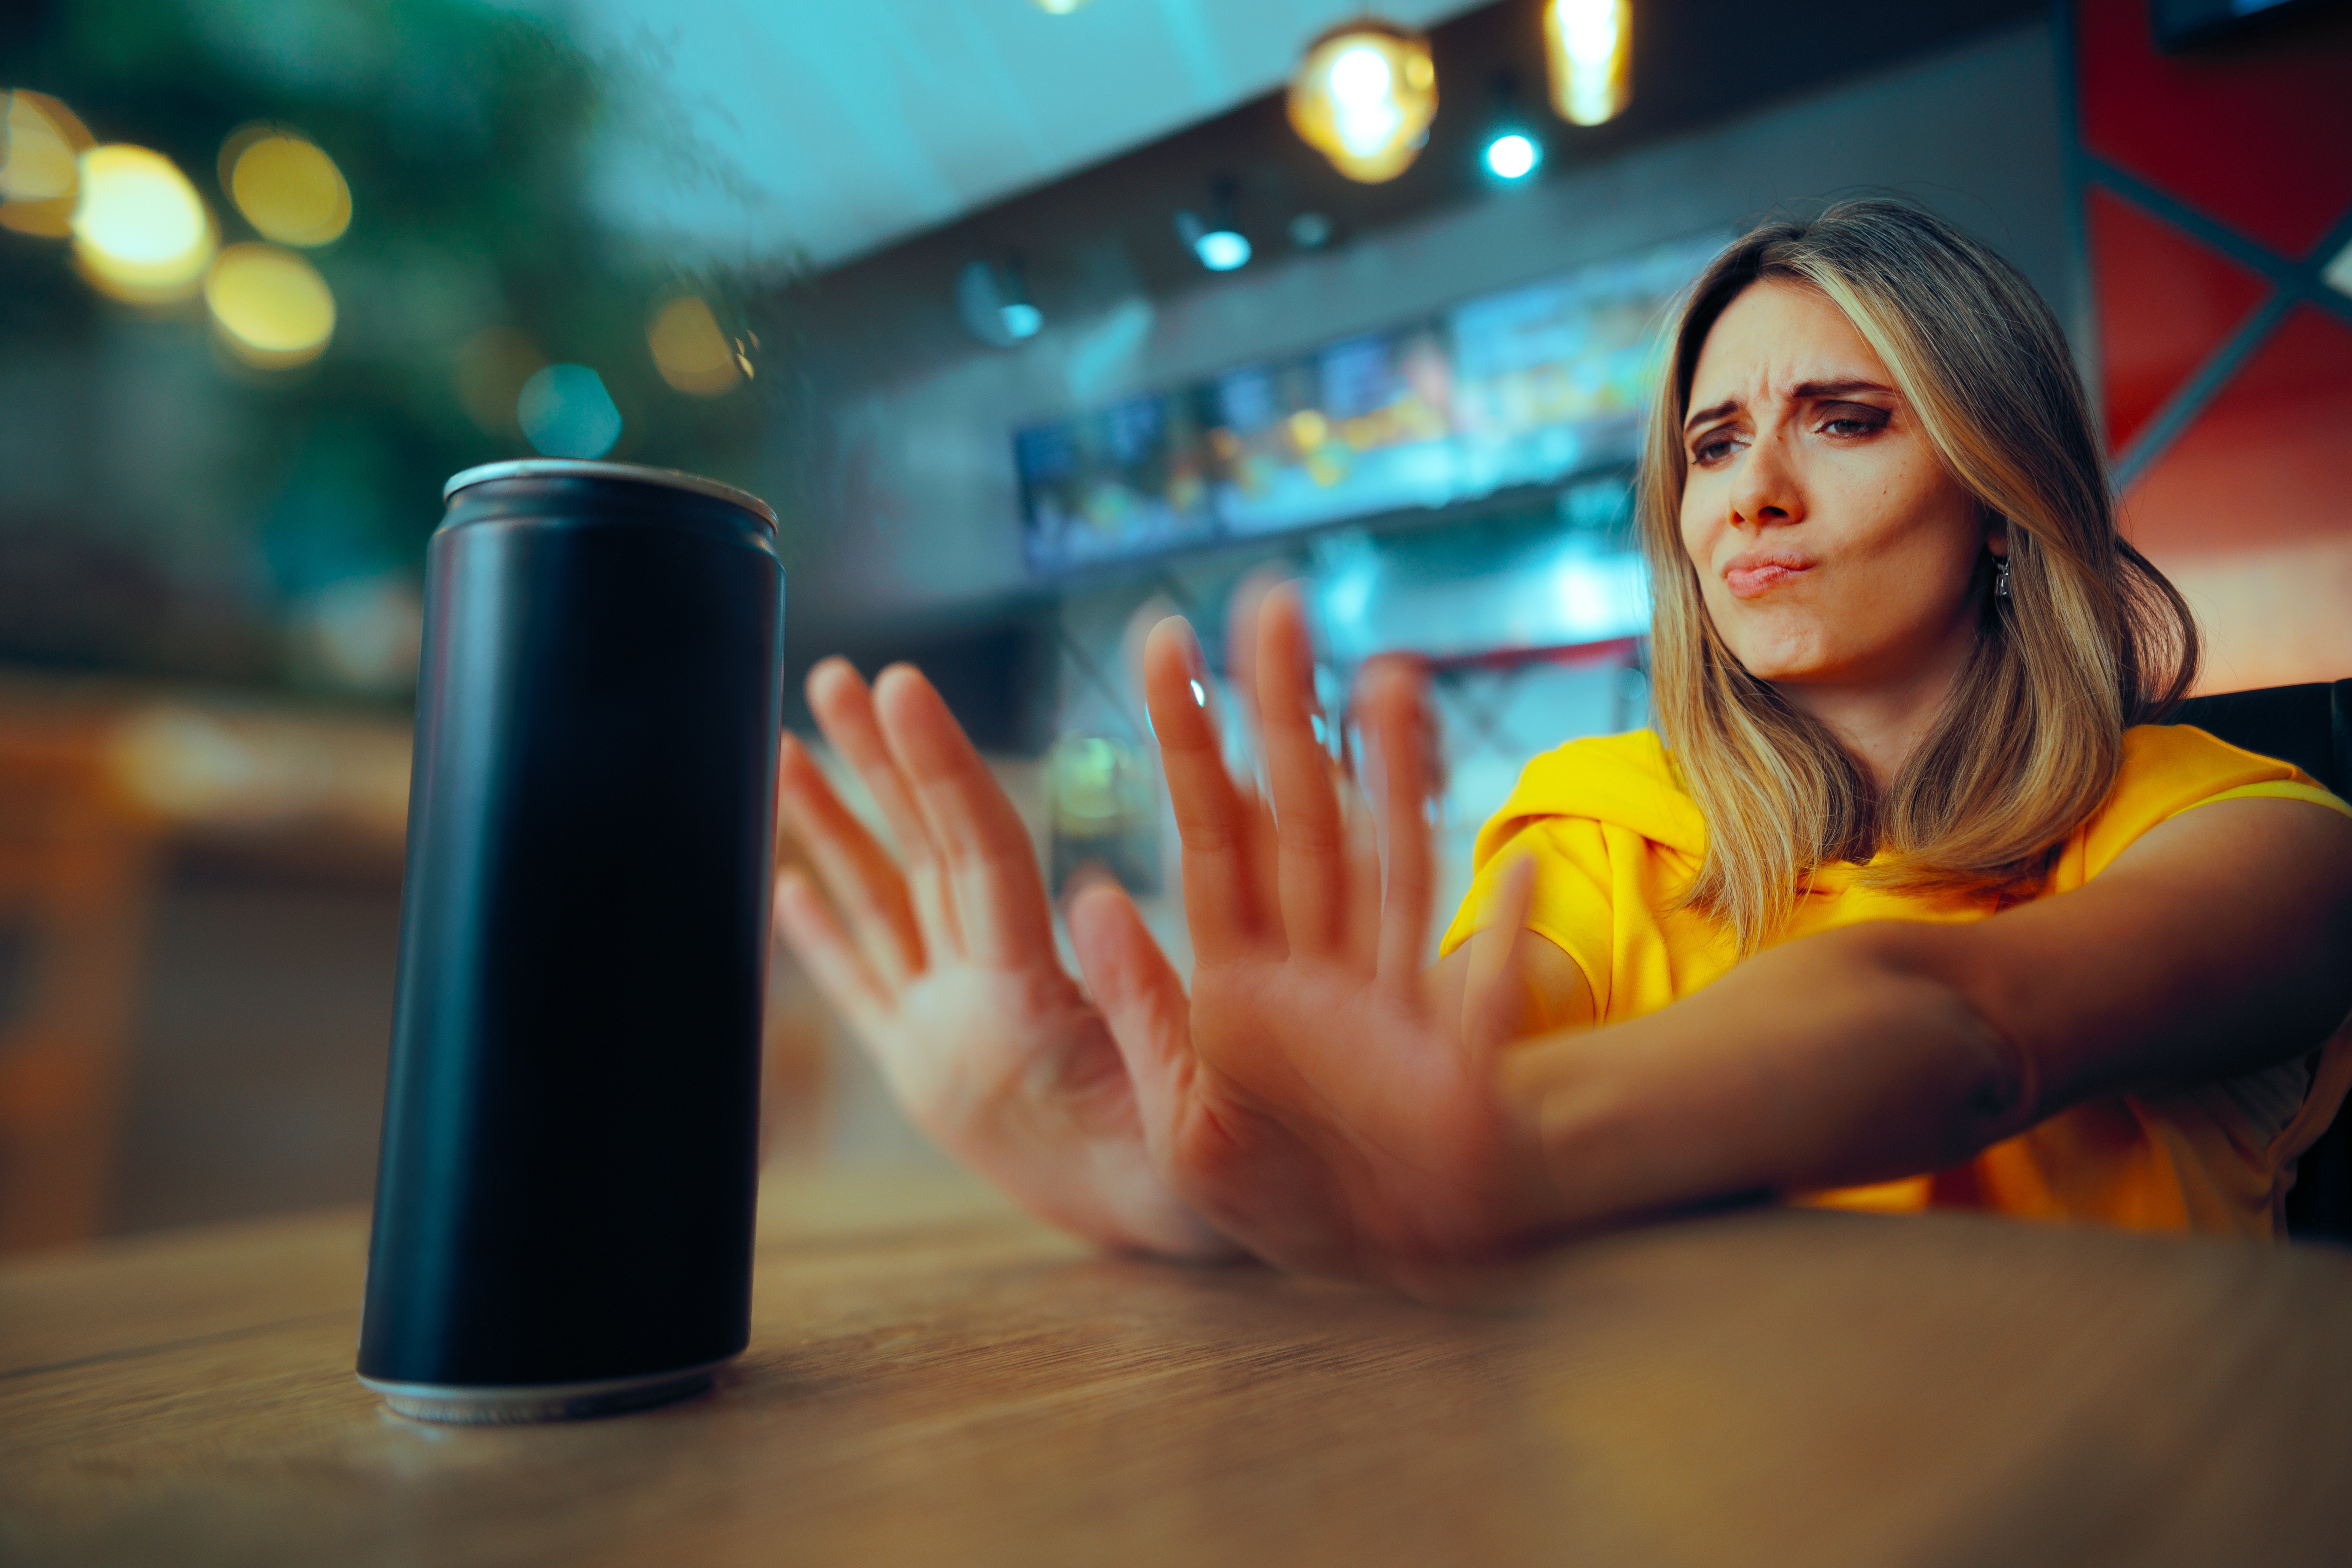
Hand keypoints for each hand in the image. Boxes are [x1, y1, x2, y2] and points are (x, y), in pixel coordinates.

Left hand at [771, 657, 1232, 1258]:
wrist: (1171, 1243)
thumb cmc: (1207, 1168)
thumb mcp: (1197, 1079)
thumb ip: (1147, 993)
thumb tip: (1095, 889)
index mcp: (1024, 1009)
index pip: (978, 856)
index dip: (941, 763)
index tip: (900, 682)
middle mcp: (958, 1022)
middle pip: (913, 862)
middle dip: (871, 765)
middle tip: (827, 675)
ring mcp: (929, 1049)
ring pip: (872, 912)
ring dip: (825, 829)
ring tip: (781, 752)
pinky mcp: (921, 1075)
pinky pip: (860, 992)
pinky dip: (820, 938)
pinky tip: (782, 889)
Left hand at [1075, 586, 1556, 1282]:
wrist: (1357, 1259)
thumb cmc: (1266, 1193)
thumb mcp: (1175, 1119)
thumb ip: (1142, 1013)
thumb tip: (1085, 896)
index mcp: (1242, 970)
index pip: (1211, 829)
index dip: (1190, 737)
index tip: (1168, 642)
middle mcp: (1317, 958)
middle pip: (1300, 814)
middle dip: (1285, 711)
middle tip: (1272, 601)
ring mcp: (1389, 995)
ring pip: (1389, 862)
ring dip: (1392, 776)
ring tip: (1390, 677)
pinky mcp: (1451, 1064)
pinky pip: (1484, 1006)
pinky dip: (1504, 953)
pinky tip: (1520, 883)